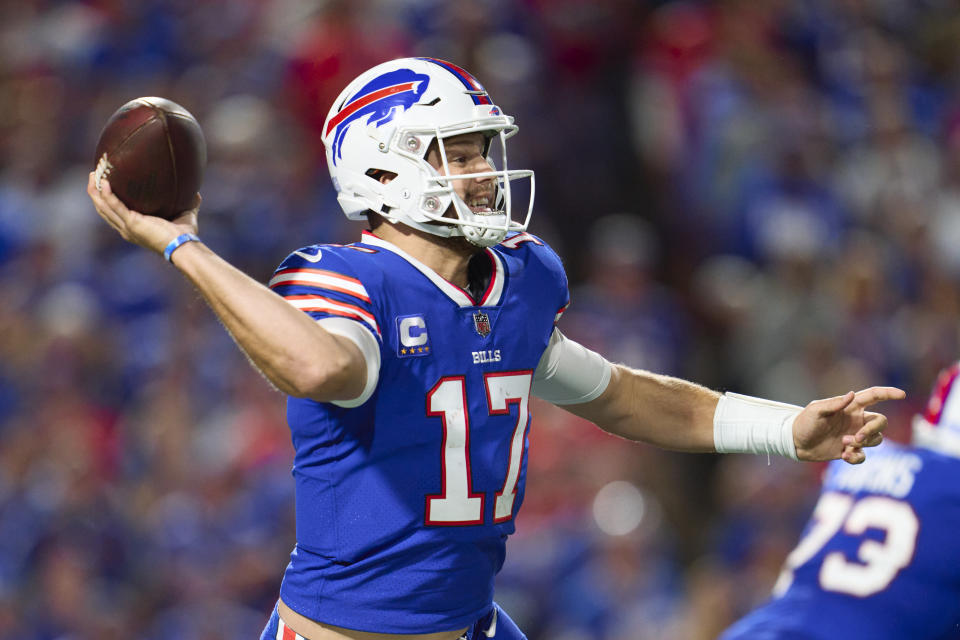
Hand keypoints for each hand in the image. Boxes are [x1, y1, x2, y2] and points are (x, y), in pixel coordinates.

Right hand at [86, 172, 200, 255]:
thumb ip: (188, 204)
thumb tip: (196, 192)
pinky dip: (108, 194)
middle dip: (96, 191)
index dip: (105, 199)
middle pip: (103, 208)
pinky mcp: (132, 223)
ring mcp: (127, 226)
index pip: (113, 213)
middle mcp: (126, 229)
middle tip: (93, 174)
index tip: (104, 183)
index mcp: (134, 228)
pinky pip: (114, 205)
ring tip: (94, 174)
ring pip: (103, 207)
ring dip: (96, 190)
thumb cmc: (185, 235)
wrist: (184, 246)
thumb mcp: (184, 215)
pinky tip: (104, 182)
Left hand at [793, 387, 905, 463]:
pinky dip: (857, 457)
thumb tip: (852, 395)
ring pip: (876, 440)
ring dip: (863, 444)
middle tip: (856, 438)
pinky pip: (864, 455)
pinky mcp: (849, 450)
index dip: (888, 393)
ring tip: (844, 445)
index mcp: (850, 407)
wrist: (795, 442)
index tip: (902, 394)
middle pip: (880, 423)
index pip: (873, 396)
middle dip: (872, 431)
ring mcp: (854, 435)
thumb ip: (834, 403)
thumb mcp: (816, 410)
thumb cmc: (804, 422)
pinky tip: (844, 456)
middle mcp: (856, 420)